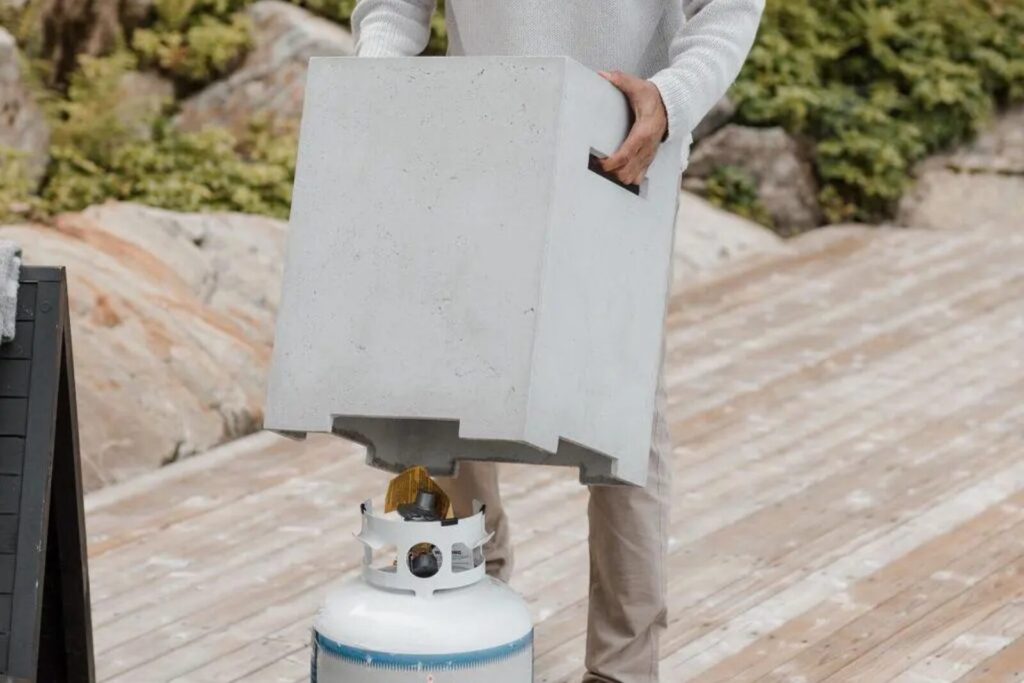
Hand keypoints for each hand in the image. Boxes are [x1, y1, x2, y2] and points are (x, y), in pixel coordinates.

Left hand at [597, 70, 668, 186]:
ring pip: (633, 178)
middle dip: (611, 172)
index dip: (611, 163)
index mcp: (643, 132)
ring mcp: (649, 155)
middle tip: (598, 163)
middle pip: (627, 172)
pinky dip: (627, 177)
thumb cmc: (652, 96)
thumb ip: (621, 80)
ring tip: (607, 167)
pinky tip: (617, 171)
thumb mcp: (638, 86)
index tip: (599, 163)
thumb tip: (603, 74)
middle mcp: (648, 147)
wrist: (671, 105)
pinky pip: (638, 177)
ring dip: (618, 176)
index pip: (626, 154)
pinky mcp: (649, 159)